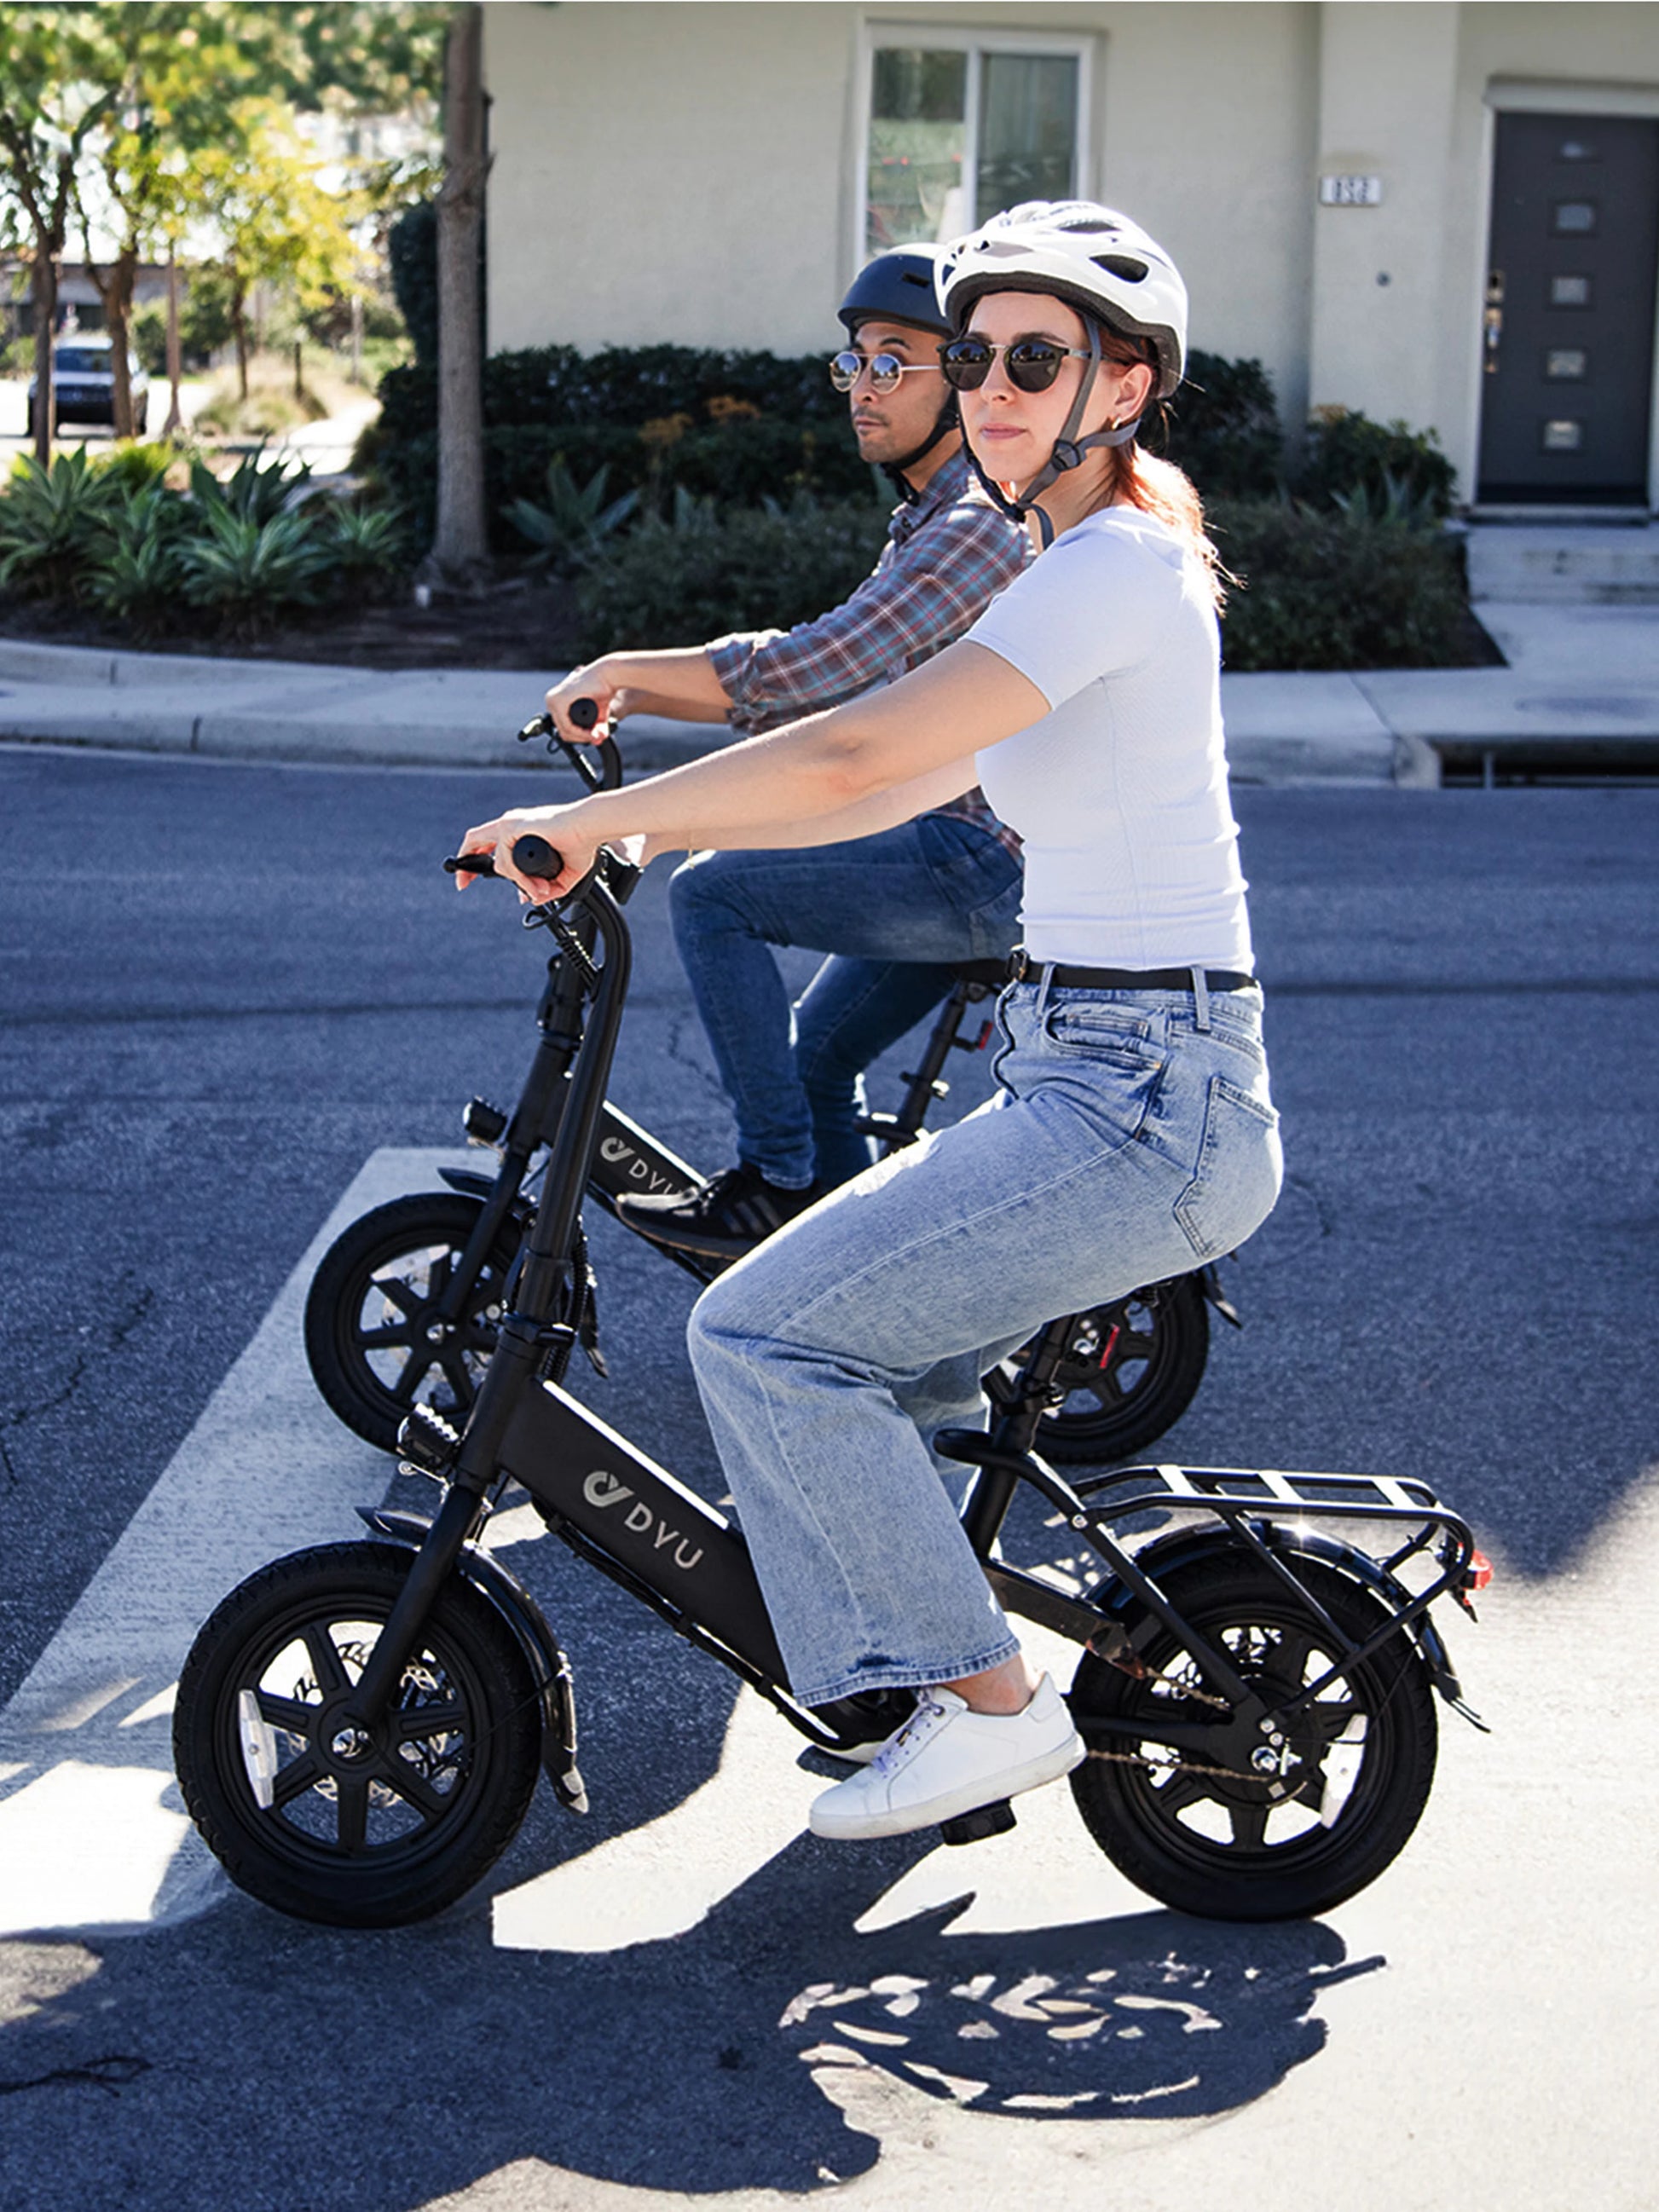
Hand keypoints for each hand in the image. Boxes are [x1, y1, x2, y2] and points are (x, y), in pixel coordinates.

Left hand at [456, 801, 600, 900]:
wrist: (590, 827)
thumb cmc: (582, 842)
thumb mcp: (563, 873)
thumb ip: (546, 887)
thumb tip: (530, 898)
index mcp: (519, 828)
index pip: (489, 841)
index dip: (477, 859)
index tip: (472, 878)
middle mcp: (510, 823)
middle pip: (474, 839)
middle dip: (463, 862)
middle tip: (462, 884)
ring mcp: (510, 825)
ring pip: (498, 862)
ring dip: (517, 882)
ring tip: (536, 891)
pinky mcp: (513, 828)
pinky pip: (506, 863)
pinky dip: (519, 878)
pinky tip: (534, 885)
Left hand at [545, 663, 620, 741]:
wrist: (608, 675)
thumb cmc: (603, 690)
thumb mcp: (598, 715)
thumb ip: (595, 729)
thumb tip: (597, 741)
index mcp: (556, 700)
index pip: (561, 727)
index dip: (578, 737)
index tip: (593, 737)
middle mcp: (551, 699)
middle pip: (562, 731)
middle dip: (580, 738)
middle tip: (596, 737)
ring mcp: (553, 699)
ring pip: (564, 730)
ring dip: (581, 737)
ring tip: (596, 735)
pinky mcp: (559, 701)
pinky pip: (567, 726)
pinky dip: (580, 733)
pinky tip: (591, 733)